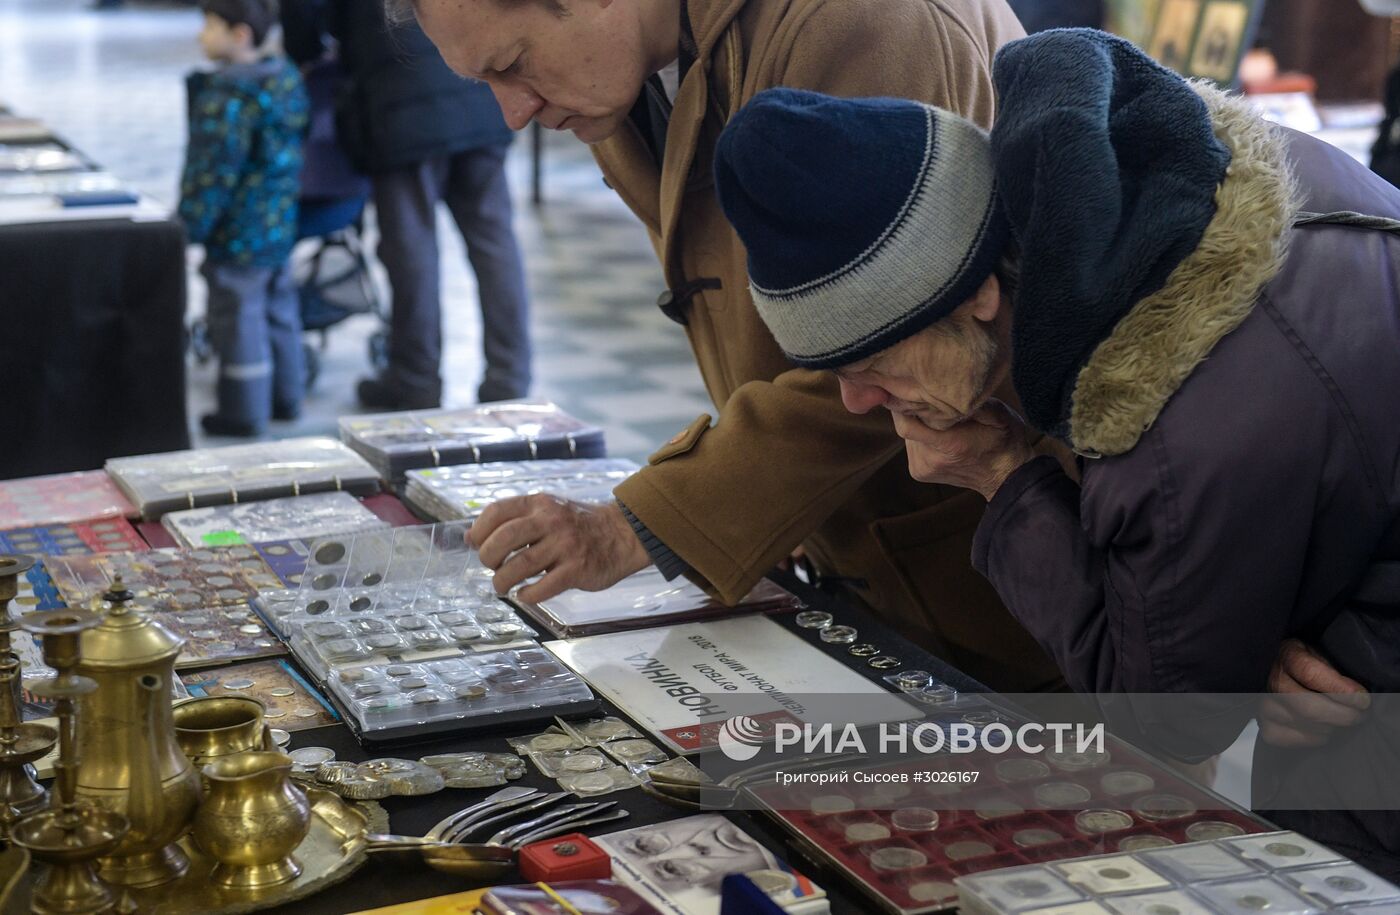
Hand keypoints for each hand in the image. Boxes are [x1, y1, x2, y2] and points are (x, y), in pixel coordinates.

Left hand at [468, 497, 650, 603]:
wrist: (622, 534)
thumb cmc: (577, 525)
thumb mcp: (546, 511)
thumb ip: (512, 520)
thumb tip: (470, 537)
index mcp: (539, 503)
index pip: (496, 512)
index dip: (479, 531)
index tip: (477, 545)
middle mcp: (551, 521)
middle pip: (504, 538)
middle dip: (488, 558)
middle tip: (491, 567)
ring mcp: (565, 545)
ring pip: (520, 566)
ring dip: (502, 581)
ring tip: (502, 587)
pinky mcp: (577, 569)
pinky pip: (543, 587)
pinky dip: (527, 595)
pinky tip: (525, 594)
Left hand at [894, 400, 1035, 499]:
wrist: (1006, 477)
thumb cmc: (1005, 441)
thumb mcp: (1000, 415)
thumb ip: (974, 402)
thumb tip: (950, 386)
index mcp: (950, 445)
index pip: (907, 424)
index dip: (902, 404)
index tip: (908, 387)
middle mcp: (931, 460)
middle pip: (904, 426)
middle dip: (911, 408)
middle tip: (923, 393)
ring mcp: (922, 468)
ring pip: (907, 434)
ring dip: (916, 421)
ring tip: (933, 412)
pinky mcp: (918, 472)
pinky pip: (911, 445)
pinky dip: (919, 434)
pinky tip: (935, 430)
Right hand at [1257, 639, 1369, 746]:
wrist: (1281, 674)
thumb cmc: (1308, 664)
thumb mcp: (1321, 655)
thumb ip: (1336, 673)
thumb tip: (1358, 696)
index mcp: (1287, 655)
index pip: (1310, 674)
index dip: (1340, 690)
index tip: (1362, 699)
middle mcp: (1271, 681)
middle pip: (1309, 707)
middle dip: (1343, 715)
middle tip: (1359, 715)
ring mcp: (1265, 705)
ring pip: (1306, 725)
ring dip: (1332, 727)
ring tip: (1341, 719)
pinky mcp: (1265, 726)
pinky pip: (1295, 739)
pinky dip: (1315, 738)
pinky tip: (1322, 729)